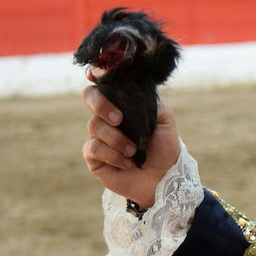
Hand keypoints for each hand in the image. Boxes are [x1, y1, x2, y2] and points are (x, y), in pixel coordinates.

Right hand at [81, 85, 179, 207]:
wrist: (164, 179)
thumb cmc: (164, 150)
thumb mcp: (166, 123)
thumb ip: (154, 105)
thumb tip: (138, 96)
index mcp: (122, 107)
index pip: (103, 86)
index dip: (95, 77)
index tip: (96, 76)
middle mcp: (107, 119)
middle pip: (90, 97)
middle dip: (101, 105)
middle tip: (119, 119)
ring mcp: (98, 137)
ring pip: (94, 126)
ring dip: (117, 139)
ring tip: (133, 151)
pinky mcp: (94, 157)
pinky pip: (93, 148)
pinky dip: (112, 155)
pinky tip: (127, 163)